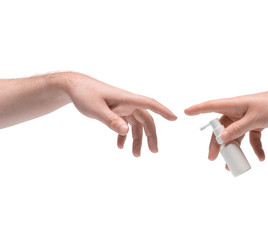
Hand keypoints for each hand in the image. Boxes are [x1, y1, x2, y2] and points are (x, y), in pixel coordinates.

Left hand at [60, 72, 176, 156]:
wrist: (74, 87)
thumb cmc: (84, 94)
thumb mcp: (96, 109)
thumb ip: (111, 120)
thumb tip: (126, 132)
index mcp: (126, 99)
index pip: (149, 104)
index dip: (163, 111)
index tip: (175, 118)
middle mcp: (128, 103)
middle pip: (146, 119)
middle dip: (151, 135)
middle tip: (153, 152)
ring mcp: (123, 107)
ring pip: (136, 125)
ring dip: (137, 139)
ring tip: (136, 155)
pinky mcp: (117, 111)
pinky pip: (126, 125)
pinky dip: (125, 136)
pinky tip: (120, 147)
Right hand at [185, 89, 267, 165]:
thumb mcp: (254, 119)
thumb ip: (237, 129)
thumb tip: (222, 138)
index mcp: (233, 105)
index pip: (211, 107)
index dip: (197, 110)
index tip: (185, 112)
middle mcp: (237, 111)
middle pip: (222, 128)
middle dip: (217, 144)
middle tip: (213, 158)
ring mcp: (246, 118)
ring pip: (235, 136)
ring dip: (234, 150)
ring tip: (232, 164)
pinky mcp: (256, 124)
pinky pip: (251, 138)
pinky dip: (255, 148)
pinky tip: (260, 158)